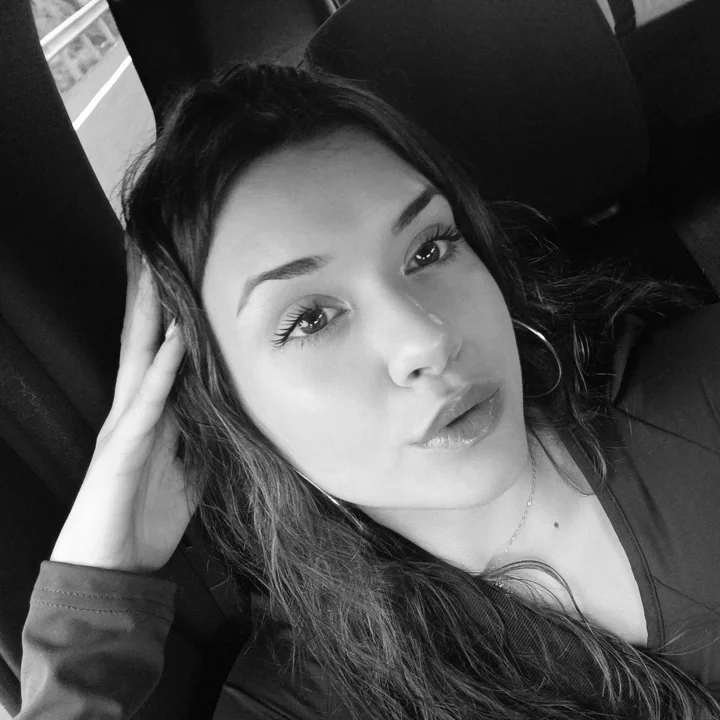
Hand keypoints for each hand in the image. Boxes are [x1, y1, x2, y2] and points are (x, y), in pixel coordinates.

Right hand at [51, 245, 197, 573]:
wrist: (112, 572)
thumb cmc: (144, 520)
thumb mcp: (188, 473)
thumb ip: (202, 438)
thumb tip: (228, 415)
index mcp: (146, 415)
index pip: (155, 352)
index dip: (163, 313)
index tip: (173, 274)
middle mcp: (131, 410)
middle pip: (141, 340)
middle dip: (146, 295)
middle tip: (149, 246)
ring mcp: (123, 426)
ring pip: (138, 358)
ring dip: (149, 314)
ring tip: (155, 269)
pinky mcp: (120, 449)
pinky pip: (147, 401)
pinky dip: (163, 368)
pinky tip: (176, 338)